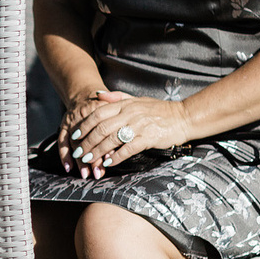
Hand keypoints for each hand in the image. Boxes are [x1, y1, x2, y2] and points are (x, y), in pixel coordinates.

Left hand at [65, 90, 190, 178]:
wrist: (184, 117)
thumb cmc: (159, 110)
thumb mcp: (137, 99)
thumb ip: (117, 97)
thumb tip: (97, 95)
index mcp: (126, 104)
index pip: (98, 113)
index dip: (84, 125)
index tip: (75, 135)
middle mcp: (130, 113)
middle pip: (102, 128)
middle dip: (87, 141)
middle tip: (78, 152)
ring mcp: (139, 125)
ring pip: (112, 138)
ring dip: (97, 150)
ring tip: (88, 159)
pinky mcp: (148, 137)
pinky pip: (128, 148)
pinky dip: (116, 156)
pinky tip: (108, 163)